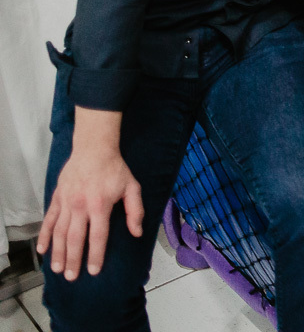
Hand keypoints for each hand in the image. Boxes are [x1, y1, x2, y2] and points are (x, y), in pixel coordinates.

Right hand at [37, 150, 143, 279]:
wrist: (94, 149)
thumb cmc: (115, 169)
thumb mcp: (132, 187)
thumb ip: (136, 211)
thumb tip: (137, 233)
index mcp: (100, 205)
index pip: (97, 236)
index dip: (95, 255)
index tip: (94, 271)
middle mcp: (80, 206)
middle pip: (75, 239)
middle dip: (73, 260)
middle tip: (71, 277)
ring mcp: (66, 202)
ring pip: (59, 232)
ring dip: (57, 252)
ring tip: (57, 269)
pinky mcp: (57, 198)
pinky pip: (49, 220)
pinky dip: (45, 235)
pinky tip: (42, 249)